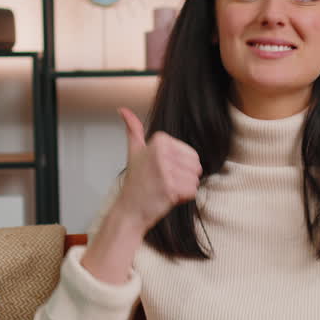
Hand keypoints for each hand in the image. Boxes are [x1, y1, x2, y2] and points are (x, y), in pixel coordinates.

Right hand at [114, 107, 202, 232]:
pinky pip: (193, 191)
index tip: (161, 171)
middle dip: (184, 178)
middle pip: (196, 166)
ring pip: (195, 179)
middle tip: (164, 182)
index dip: (181, 167)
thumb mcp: (134, 151)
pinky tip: (167, 197)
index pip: (192, 154)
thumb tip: (123, 110)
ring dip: (184, 188)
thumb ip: (133, 129)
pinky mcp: (170, 188)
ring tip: (165, 189)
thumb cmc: (136, 182)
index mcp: (160, 140)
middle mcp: (162, 152)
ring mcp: (166, 170)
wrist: (129, 210)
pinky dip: (183, 198)